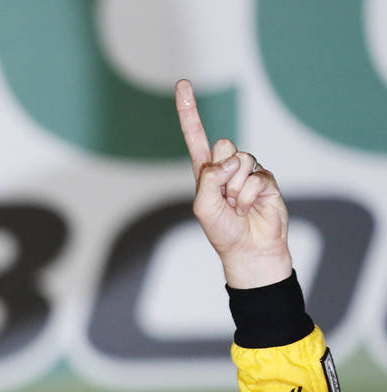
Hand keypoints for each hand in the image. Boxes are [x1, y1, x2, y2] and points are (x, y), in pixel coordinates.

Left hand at [176, 79, 291, 288]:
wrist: (250, 249)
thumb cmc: (222, 230)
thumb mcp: (204, 206)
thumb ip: (209, 178)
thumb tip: (229, 158)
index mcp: (205, 171)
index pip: (195, 136)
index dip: (189, 111)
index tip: (183, 84)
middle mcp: (226, 166)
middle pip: (223, 146)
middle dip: (221, 172)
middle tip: (224, 197)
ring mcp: (247, 171)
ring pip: (241, 159)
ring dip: (236, 187)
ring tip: (237, 205)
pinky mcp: (266, 179)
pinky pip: (256, 176)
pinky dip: (249, 194)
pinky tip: (250, 207)